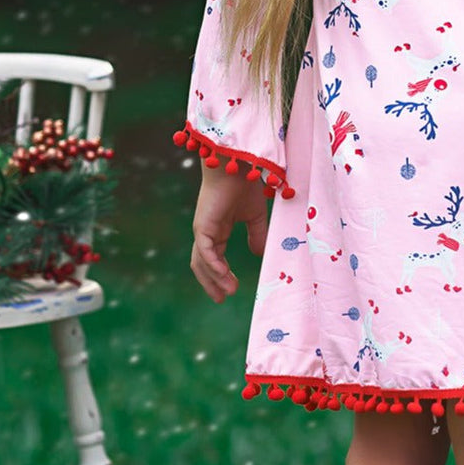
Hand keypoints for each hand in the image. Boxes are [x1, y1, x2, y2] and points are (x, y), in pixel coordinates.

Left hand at [190, 166, 269, 303]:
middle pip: (203, 265)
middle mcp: (206, 233)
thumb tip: (261, 254)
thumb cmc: (244, 185)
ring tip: (228, 291)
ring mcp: (202, 230)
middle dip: (211, 284)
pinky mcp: (203, 226)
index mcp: (216, 231)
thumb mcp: (255, 216)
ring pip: (202, 262)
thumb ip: (256, 235)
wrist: (237, 165)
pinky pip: (205, 252)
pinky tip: (224, 277)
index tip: (230, 290)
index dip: (221, 276)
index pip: (214, 259)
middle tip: (222, 299)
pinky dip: (214, 266)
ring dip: (214, 279)